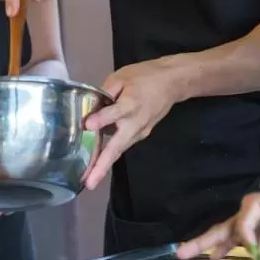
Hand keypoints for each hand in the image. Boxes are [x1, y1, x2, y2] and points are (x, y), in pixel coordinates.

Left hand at [81, 59, 182, 189]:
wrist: (172, 83)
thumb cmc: (145, 76)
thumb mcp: (122, 76)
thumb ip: (106, 91)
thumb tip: (89, 107)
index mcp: (131, 104)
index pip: (115, 112)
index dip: (101, 119)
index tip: (87, 125)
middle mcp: (135, 123)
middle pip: (117, 146)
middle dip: (102, 165)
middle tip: (90, 183)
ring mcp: (140, 132)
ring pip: (119, 150)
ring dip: (105, 166)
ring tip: (90, 180)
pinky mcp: (141, 135)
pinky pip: (123, 145)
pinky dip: (111, 155)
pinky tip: (97, 164)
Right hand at [176, 187, 259, 259]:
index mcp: (251, 205)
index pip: (241, 225)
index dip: (247, 240)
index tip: (258, 252)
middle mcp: (245, 214)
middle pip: (221, 230)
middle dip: (202, 242)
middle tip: (181, 252)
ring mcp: (249, 224)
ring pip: (225, 237)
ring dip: (209, 247)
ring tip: (186, 254)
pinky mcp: (255, 233)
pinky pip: (237, 243)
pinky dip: (226, 250)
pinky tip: (215, 257)